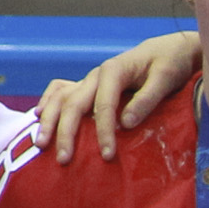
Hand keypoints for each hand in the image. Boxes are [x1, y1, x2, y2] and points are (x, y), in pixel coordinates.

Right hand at [34, 31, 202, 160]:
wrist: (167, 49)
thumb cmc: (169, 63)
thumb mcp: (165, 79)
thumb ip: (146, 100)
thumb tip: (126, 124)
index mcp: (114, 71)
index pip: (103, 105)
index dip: (104, 131)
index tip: (108, 155)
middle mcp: (96, 75)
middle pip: (73, 103)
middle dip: (66, 132)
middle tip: (64, 159)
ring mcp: (90, 79)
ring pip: (61, 97)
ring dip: (49, 120)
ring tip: (41, 143)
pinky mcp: (90, 84)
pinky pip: (61, 91)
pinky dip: (48, 102)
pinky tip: (39, 116)